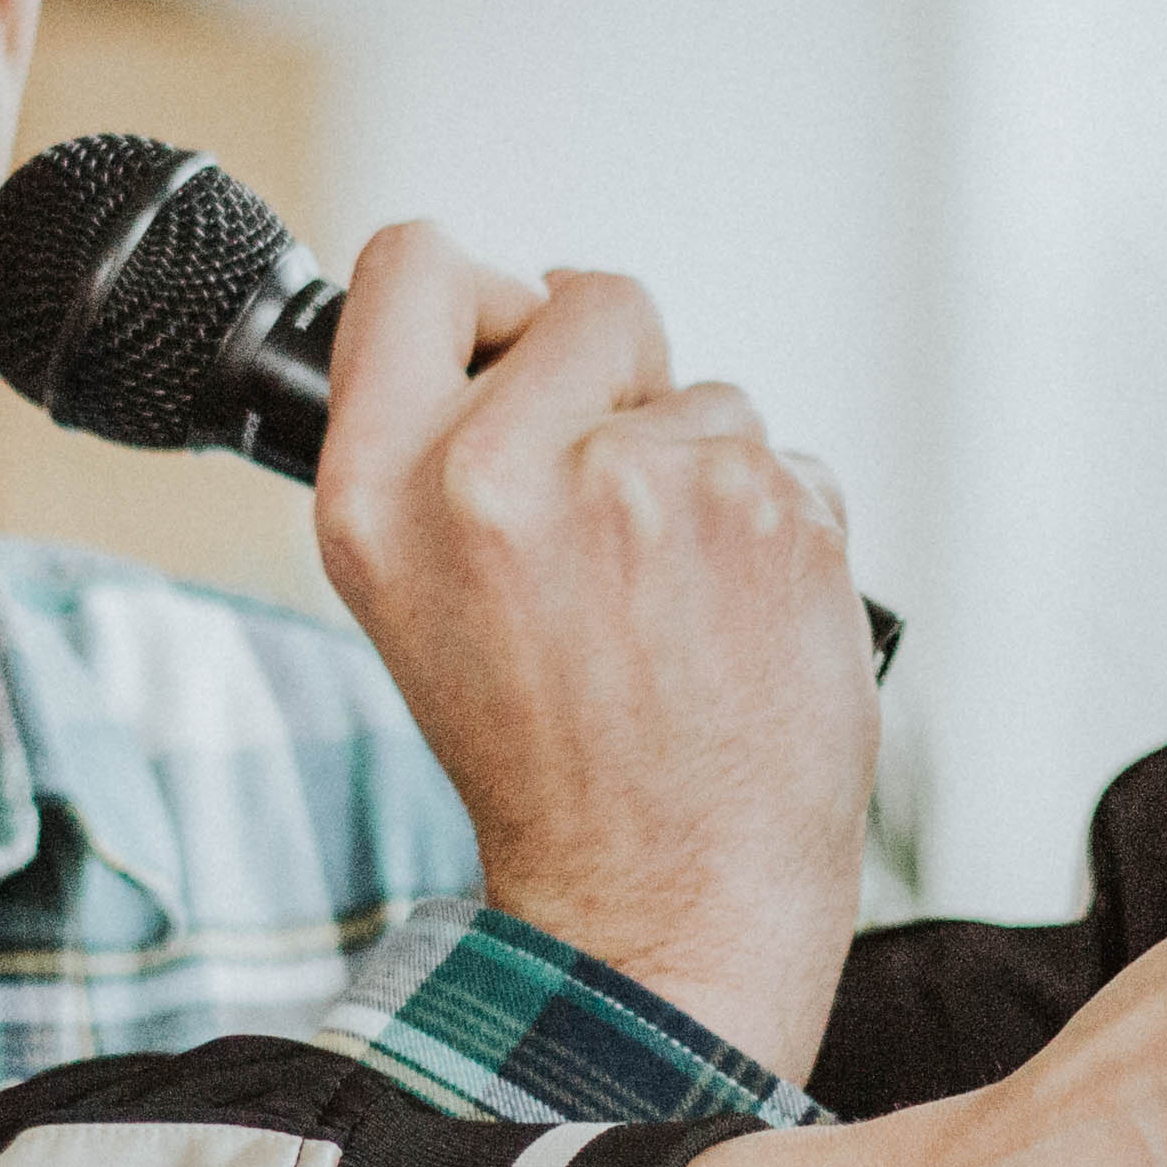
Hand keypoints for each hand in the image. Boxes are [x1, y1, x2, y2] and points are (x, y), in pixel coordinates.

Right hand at [314, 223, 879, 1081]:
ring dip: (699, 473)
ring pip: (703, 393)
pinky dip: (772, 526)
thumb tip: (523, 306)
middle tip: (608, 511)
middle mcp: (500, 476)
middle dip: (617, 381)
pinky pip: (784, 457)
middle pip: (591, 299)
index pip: (414, 265)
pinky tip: (736, 621)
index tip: (513, 343)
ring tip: (671, 606)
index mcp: (383, 495)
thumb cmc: (548, 764)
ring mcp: (646, 484)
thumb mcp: (412, 601)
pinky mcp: (769, 507)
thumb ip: (437, 448)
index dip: (480, 294)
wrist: (665, 901)